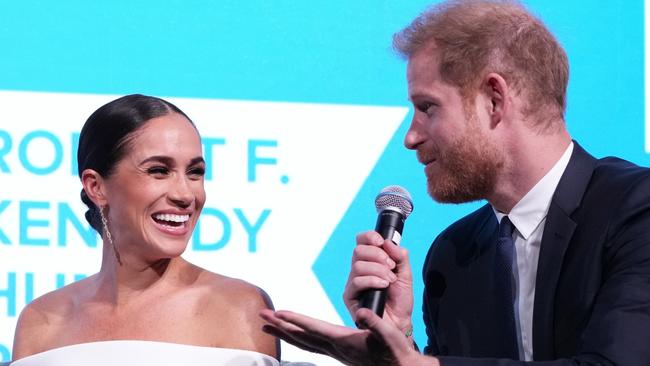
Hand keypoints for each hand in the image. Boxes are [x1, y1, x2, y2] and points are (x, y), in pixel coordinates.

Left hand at [260, 308, 436, 365]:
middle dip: (280, 325)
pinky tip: (295, 334)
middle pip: (301, 336)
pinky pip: (312, 344)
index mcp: (344, 340)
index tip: (278, 312)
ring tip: (268, 324)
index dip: (296, 320)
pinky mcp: (339, 351)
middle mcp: (335, 347)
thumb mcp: (389, 334)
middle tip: (261, 315)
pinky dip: (299, 337)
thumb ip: (375, 323)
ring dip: (285, 332)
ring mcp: (336, 351)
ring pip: (304, 341)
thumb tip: (362, 314)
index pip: (314, 328)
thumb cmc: (396, 352)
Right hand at [344, 231, 414, 333]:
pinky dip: (372, 280)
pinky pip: (356, 282)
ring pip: (358, 265)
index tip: (381, 242)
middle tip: (391, 267)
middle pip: (358, 250)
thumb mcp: (406, 274)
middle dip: (378, 255)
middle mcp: (359, 270)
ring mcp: (353, 283)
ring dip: (378, 270)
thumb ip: (400, 256)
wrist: (400, 322)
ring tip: (390, 280)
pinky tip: (383, 286)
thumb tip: (388, 242)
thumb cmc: (400, 300)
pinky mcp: (350, 297)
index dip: (369, 237)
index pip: (362, 241)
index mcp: (370, 261)